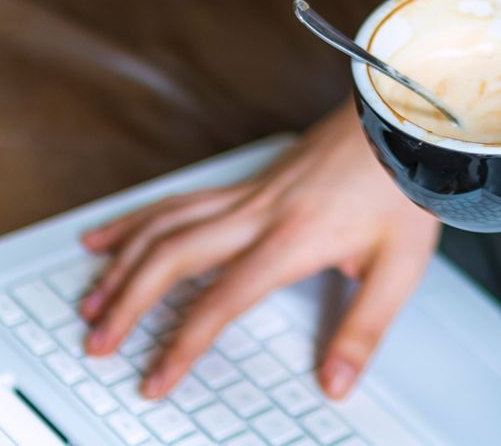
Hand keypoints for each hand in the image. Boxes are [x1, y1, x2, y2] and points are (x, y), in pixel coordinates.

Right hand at [77, 102, 438, 401]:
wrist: (409, 117)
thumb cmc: (405, 185)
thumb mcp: (401, 264)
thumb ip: (364, 328)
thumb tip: (336, 383)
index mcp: (294, 237)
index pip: (221, 300)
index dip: (182, 345)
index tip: (155, 380)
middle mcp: (263, 211)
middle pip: (175, 256)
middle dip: (128, 303)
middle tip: (97, 344)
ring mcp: (253, 190)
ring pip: (168, 223)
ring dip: (123, 262)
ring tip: (90, 300)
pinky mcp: (254, 179)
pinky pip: (182, 198)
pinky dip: (138, 218)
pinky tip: (108, 234)